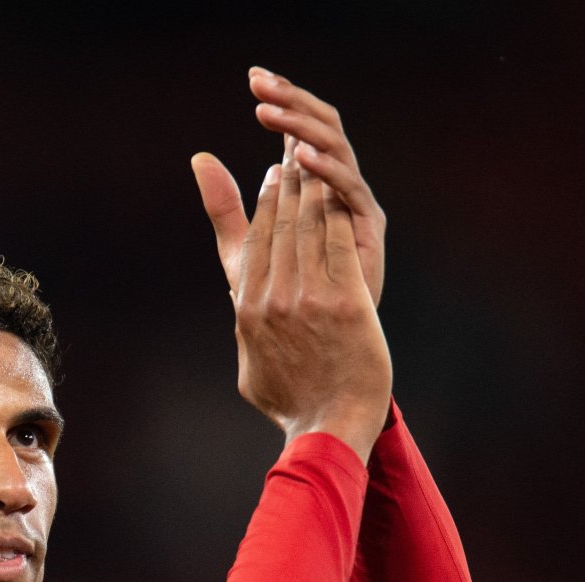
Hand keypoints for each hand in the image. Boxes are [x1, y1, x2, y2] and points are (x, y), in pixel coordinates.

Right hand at [191, 129, 391, 460]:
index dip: (264, 200)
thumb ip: (243, 324)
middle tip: (296, 154)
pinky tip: (340, 191)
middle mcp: (272, 298)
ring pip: (306, 225)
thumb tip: (239, 308)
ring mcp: (308, 298)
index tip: (273, 176)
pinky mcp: (345, 301)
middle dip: (286, 182)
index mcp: (247, 309)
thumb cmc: (290, 400)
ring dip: (310, 187)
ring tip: (317, 162)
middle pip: (277, 224)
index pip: (253, 239)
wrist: (328, 424)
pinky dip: (335, 212)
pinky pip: (337, 242)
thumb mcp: (249, 363)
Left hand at [197, 69, 386, 306]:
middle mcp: (336, 189)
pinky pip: (349, 190)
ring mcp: (353, 205)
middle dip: (291, 101)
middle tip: (261, 80)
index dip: (281, 102)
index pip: (298, 129)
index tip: (255, 78)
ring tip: (270, 112)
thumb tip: (199, 157)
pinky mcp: (366, 228)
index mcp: (312, 187)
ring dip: (301, 126)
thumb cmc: (281, 305)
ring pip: (335, 149)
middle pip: (320, 128)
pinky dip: (326, 170)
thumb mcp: (244, 250)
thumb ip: (226, 207)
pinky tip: (299, 158)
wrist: (314, 351)